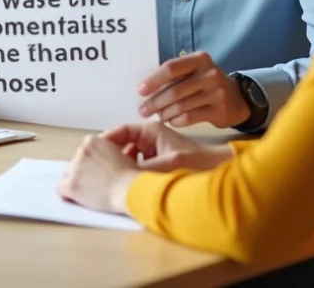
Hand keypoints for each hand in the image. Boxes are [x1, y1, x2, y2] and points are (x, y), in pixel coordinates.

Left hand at [57, 135, 138, 214]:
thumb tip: (104, 160)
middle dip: (82, 170)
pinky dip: (65, 193)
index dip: (90, 161)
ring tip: (85, 190)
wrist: (129, 190)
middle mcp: (81, 152)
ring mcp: (75, 168)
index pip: (84, 150)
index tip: (95, 170)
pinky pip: (60, 188)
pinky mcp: (71, 185)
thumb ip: (107, 153)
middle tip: (92, 181)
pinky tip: (71, 198)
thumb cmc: (130, 176)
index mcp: (92, 141)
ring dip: (74, 180)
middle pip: (75, 161)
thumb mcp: (121, 154)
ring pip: (67, 173)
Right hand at [101, 121, 231, 172]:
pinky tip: (130, 184)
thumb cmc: (196, 163)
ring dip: (124, 166)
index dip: (107, 141)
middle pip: (123, 144)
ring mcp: (155, 150)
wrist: (219, 170)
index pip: (122, 131)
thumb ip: (141, 169)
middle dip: (113, 156)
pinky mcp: (159, 162)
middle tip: (100, 169)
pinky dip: (133, 173)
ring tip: (113, 178)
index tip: (95, 152)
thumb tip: (119, 175)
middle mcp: (151, 138)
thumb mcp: (166, 165)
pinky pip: (139, 165)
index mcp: (151, 131)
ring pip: (130, 156)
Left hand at [137, 52, 249, 128]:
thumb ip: (175, 76)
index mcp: (199, 59)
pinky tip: (171, 121)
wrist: (238, 98)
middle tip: (143, 110)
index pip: (171, 68)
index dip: (153, 80)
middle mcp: (209, 74)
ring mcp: (216, 92)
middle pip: (175, 90)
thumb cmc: (207, 83)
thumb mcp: (195, 71)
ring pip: (181, 106)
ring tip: (157, 116)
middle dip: (155, 102)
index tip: (140, 91)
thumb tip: (146, 89)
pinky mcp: (220, 110)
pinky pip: (191, 117)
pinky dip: (177, 121)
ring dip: (164, 113)